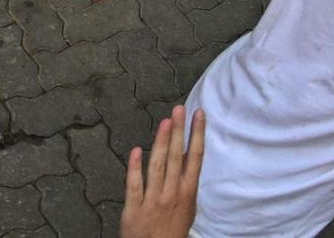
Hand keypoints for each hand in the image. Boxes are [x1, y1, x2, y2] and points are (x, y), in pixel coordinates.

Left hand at [120, 106, 205, 237]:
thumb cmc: (172, 230)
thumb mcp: (186, 207)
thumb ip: (184, 182)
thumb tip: (187, 156)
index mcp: (187, 193)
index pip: (195, 159)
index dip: (197, 136)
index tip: (199, 115)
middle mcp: (173, 194)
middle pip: (177, 158)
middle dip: (179, 132)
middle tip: (180, 108)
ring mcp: (154, 200)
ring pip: (158, 167)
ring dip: (160, 143)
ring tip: (164, 121)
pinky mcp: (135, 208)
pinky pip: (134, 185)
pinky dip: (135, 168)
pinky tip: (136, 150)